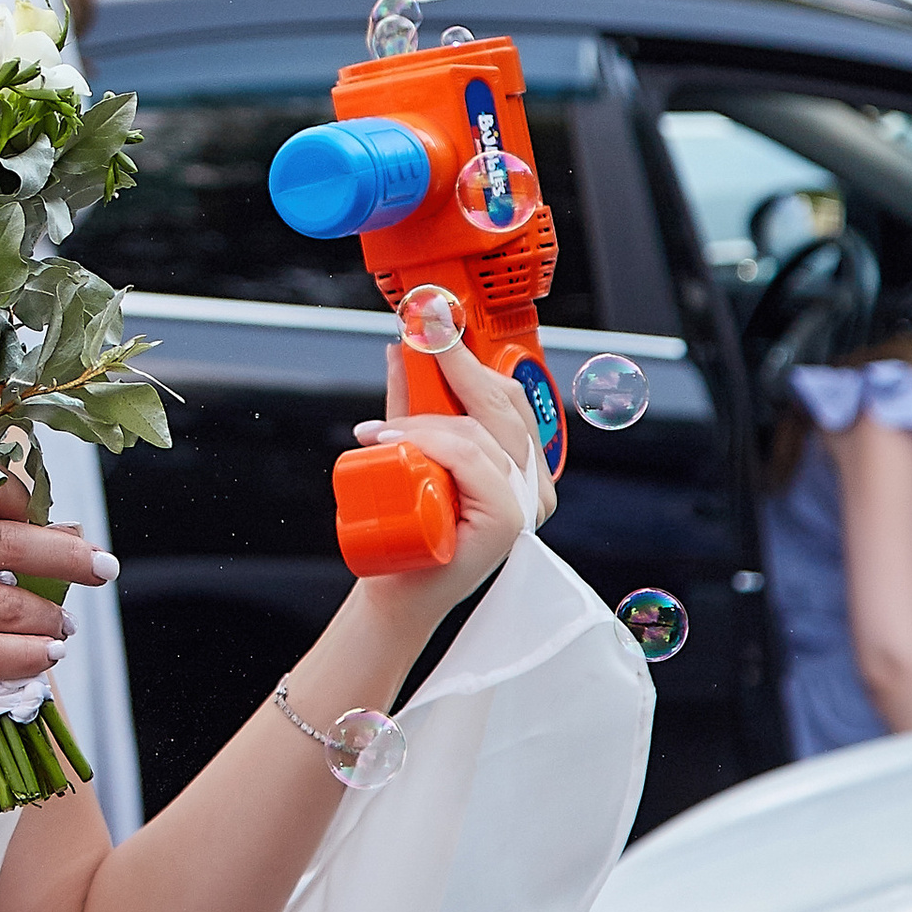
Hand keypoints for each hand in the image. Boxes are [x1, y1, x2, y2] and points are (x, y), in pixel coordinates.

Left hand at [354, 333, 553, 618]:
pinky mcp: (507, 521)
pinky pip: (470, 459)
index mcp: (522, 464)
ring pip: (476, 432)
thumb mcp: (411, 450)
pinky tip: (389, 441)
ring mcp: (525, 503)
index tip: (437, 321)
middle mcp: (534, 483)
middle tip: (415, 338)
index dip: (471, 356)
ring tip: (378, 431)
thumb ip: (413, 403)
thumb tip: (404, 349)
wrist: (397, 590)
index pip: (507, 395)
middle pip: (499, 403)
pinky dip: (427, 442)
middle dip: (451, 364)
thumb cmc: (410, 530)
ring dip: (418, 420)